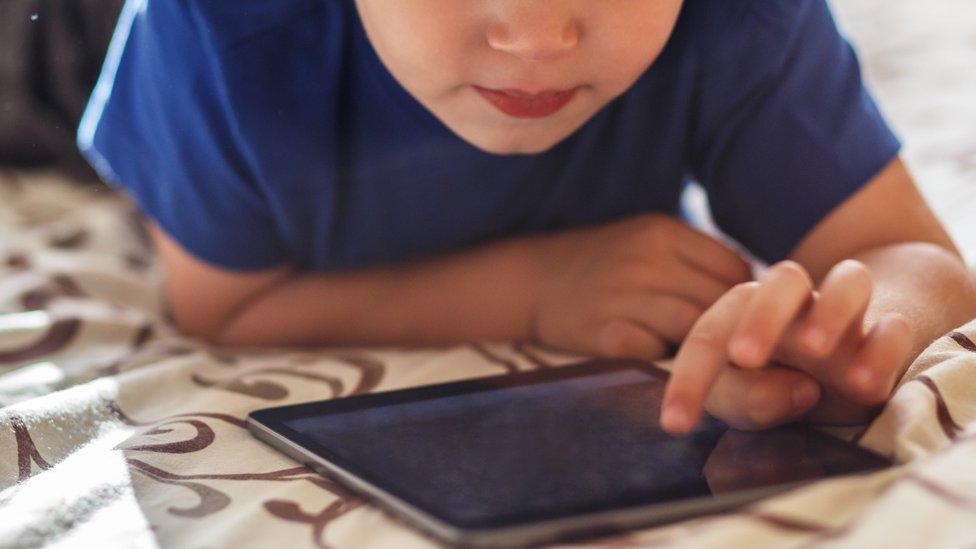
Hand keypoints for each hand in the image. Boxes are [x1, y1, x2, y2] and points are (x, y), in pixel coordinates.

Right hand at [533, 214, 752, 359]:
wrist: (531, 279)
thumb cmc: (602, 265)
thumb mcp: (646, 243)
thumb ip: (695, 260)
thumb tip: (759, 298)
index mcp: (662, 230)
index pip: (734, 268)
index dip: (745, 299)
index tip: (741, 319)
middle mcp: (644, 259)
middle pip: (719, 301)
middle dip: (734, 329)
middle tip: (738, 351)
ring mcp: (622, 296)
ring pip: (695, 331)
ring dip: (705, 351)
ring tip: (707, 363)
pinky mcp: (605, 335)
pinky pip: (658, 355)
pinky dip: (668, 365)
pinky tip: (665, 366)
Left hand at [661, 260, 915, 433]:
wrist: (859, 359)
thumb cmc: (783, 382)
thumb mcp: (748, 399)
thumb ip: (745, 398)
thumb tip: (792, 391)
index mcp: (748, 315)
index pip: (712, 333)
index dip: (690, 377)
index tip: (675, 424)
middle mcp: (799, 308)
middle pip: (782, 280)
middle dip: (762, 316)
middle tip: (743, 356)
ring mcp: (850, 317)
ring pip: (848, 281)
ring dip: (830, 313)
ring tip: (815, 352)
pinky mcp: (893, 335)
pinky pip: (895, 327)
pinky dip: (882, 351)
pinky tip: (863, 385)